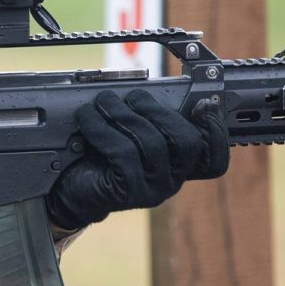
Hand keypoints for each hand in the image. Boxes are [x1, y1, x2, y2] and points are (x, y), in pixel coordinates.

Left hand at [46, 89, 228, 230]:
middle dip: (159, 111)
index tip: (204, 103)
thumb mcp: (126, 133)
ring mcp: (152, 190)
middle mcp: (171, 182)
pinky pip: (123, 155)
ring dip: (124, 114)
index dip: (215, 131)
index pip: (213, 159)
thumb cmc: (99, 155)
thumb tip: (149, 90)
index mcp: (177, 166)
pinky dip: (103, 130)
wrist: (69, 188)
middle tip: (134, 96)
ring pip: (152, 144)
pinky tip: (88, 119)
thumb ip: (145, 117)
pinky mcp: (127, 194)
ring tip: (103, 100)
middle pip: (187, 143)